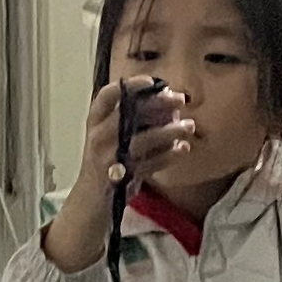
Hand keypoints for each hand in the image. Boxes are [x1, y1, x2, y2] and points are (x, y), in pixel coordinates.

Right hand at [45, 78, 193, 274]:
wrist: (91, 199)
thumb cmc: (107, 159)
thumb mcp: (111, 134)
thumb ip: (134, 118)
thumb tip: (169, 101)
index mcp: (94, 121)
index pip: (107, 95)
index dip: (131, 85)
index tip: (153, 81)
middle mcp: (98, 137)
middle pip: (128, 114)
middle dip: (158, 104)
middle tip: (181, 100)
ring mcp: (108, 158)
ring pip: (142, 139)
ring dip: (169, 131)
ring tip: (189, 126)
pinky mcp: (120, 178)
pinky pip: (150, 164)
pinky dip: (169, 155)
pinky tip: (183, 148)